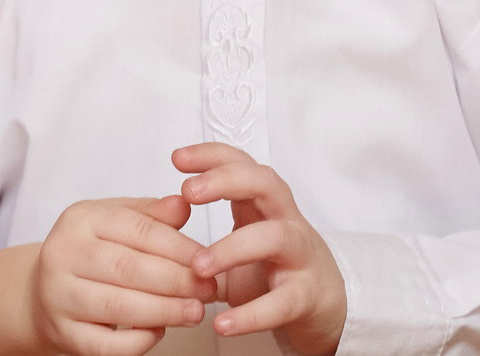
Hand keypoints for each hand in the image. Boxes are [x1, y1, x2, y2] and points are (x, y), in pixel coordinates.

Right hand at [31, 195, 216, 355]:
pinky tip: (160, 332)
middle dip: (177, 281)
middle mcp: (63, 255)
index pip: (138, 230)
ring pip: (119, 307)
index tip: (208, 260)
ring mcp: (58, 296)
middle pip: (129, 268)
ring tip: (195, 312)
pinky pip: (106, 345)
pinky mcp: (62, 333)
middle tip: (209, 290)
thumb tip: (183, 205)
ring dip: (164, 311)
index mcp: (80, 220)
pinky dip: (138, 341)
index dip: (179, 247)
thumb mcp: (114, 220)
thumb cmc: (90, 251)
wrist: (41, 290)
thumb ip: (150, 214)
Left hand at [176, 144, 345, 354]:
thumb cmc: (273, 268)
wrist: (323, 305)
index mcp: (264, 204)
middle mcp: (286, 220)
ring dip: (233, 248)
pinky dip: (251, 314)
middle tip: (188, 192)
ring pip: (275, 236)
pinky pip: (281, 301)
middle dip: (226, 180)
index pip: (241, 164)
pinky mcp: (306, 295)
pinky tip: (222, 323)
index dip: (211, 156)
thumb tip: (156, 231)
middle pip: (264, 183)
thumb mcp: (236, 245)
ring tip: (198, 267)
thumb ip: (199, 239)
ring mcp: (299, 256)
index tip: (177, 158)